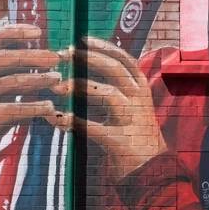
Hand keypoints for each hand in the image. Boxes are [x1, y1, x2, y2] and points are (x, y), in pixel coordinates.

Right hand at [0, 23, 65, 153]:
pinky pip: (6, 111)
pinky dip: (30, 108)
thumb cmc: (2, 102)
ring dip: (34, 80)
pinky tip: (49, 107)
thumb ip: (28, 64)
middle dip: (30, 56)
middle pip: (1, 58)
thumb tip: (58, 48)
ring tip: (57, 79)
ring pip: (5, 83)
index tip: (39, 32)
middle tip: (56, 58)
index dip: (16, 31)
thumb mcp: (13, 80)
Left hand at [53, 37, 165, 180]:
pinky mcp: (121, 142)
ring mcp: (132, 121)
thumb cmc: (133, 134)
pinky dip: (73, 122)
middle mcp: (139, 101)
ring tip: (57, 86)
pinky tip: (57, 119)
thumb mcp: (131, 106)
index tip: (81, 39)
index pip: (124, 59)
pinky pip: (94, 128)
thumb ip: (115, 88)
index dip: (103, 47)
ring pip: (108, 94)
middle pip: (115, 70)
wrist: (151, 170)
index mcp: (141, 90)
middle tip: (63, 54)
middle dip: (88, 59)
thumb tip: (85, 68)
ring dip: (80, 86)